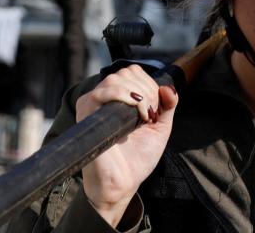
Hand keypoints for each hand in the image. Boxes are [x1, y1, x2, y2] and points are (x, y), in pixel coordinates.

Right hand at [76, 66, 179, 227]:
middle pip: (125, 73)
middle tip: (151, 114)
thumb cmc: (137, 158)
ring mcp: (93, 104)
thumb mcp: (159, 127)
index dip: (148, 84)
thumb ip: (167, 105)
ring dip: (138, 93)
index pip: (132, 72)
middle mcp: (104, 99)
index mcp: (118, 99)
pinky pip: (104, 92)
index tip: (155, 108)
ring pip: (115, 79)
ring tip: (145, 116)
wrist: (123, 182)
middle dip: (146, 90)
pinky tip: (137, 113)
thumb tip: (168, 86)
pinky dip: (125, 96)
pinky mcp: (86, 113)